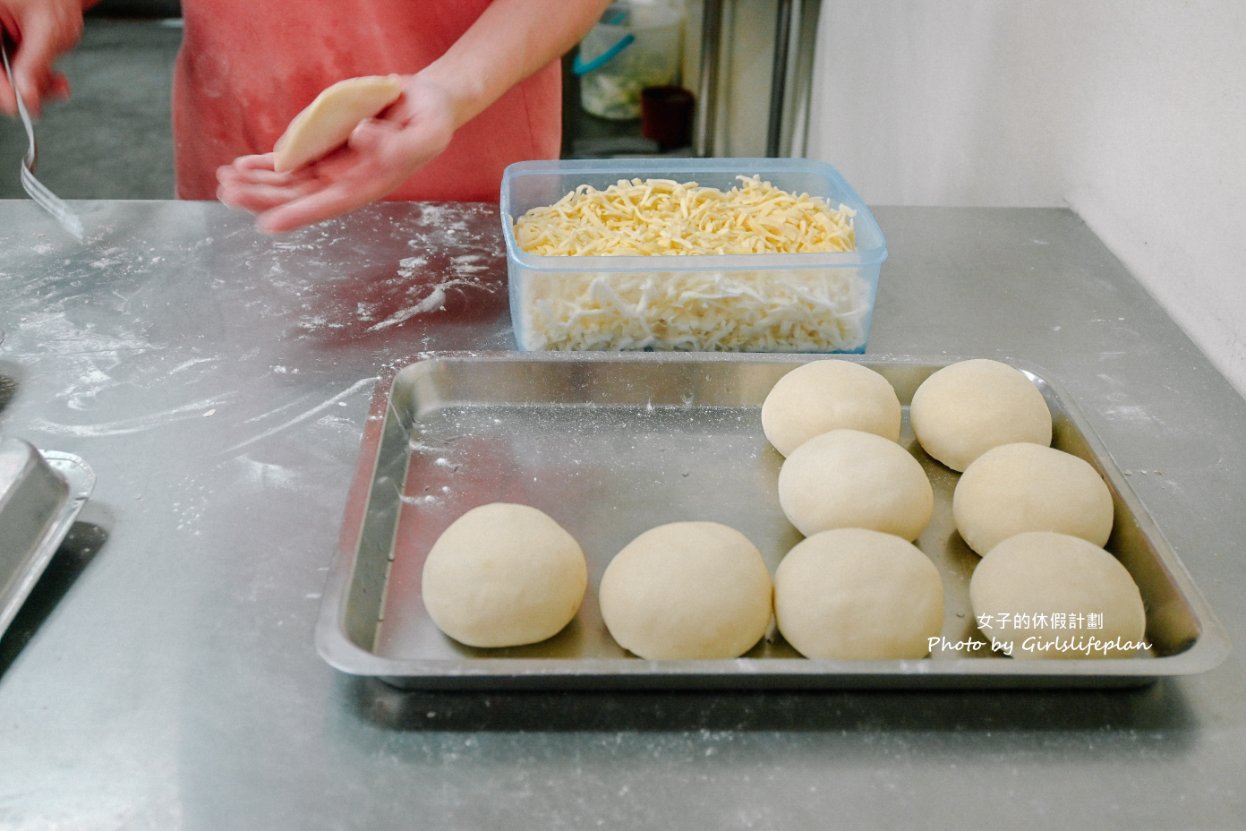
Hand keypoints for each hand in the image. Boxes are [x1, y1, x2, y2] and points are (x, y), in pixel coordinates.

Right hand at [0, 0, 85, 118]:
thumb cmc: (54, 0)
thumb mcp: (48, 30)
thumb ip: (35, 63)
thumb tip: (26, 98)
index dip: (4, 89)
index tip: (23, 105)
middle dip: (25, 89)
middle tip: (54, 91)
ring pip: (9, 81)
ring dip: (36, 88)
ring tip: (59, 83)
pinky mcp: (6, 54)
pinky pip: (17, 78)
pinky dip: (38, 83)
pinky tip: (54, 80)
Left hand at [216, 73, 457, 233]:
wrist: (427, 104)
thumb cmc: (431, 121)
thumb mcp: (426, 132)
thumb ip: (396, 143)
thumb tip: (359, 137)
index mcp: (371, 184)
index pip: (331, 203)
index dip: (300, 215)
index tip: (268, 224)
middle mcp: (347, 180)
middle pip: (299, 195)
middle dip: (262, 196)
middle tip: (228, 192)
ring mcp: (334, 165)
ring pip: (289, 181)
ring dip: (257, 183)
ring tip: (224, 180)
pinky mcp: (326, 146)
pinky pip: (292, 159)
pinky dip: (266, 162)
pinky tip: (241, 165)